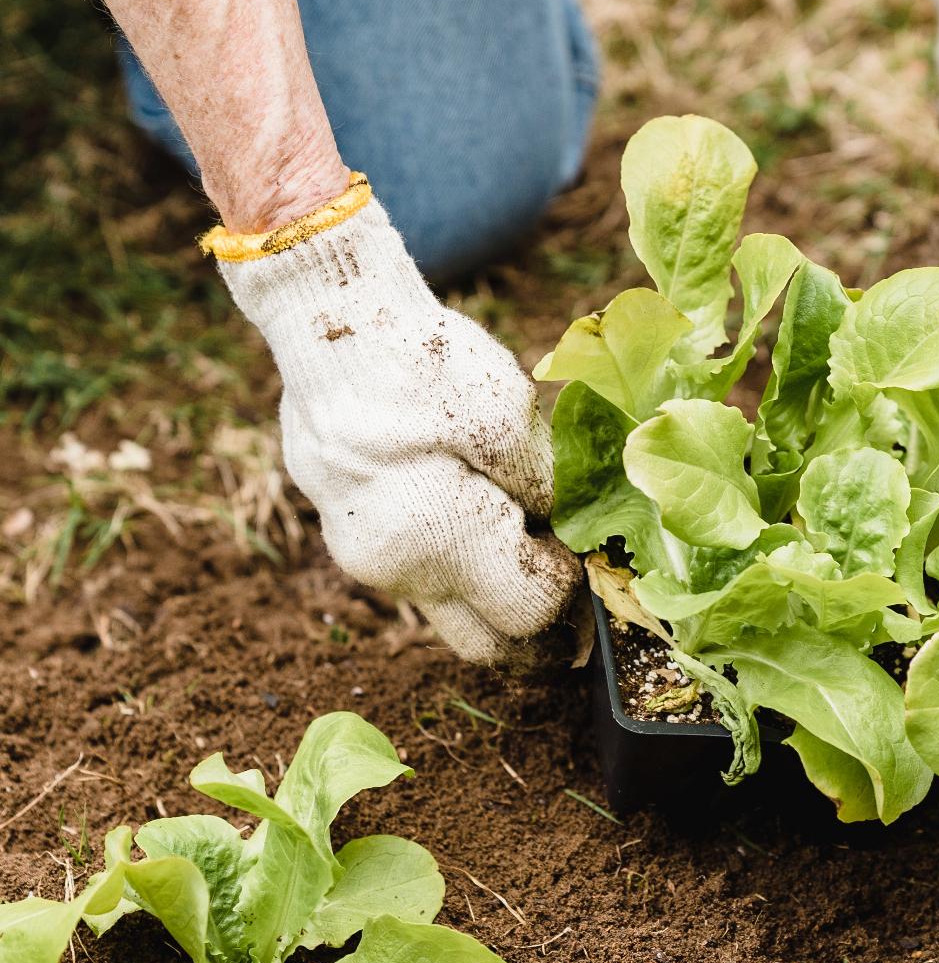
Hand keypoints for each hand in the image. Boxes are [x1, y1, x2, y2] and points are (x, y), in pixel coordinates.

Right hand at [207, 181, 578, 660]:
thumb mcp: (509, 415)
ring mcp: (365, 559)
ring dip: (493, 583)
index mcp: (438, 545)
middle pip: (486, 641)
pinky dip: (457, 556)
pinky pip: (419, 572)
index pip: (529, 613)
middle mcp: (396, 572)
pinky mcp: (350, 535)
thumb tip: (581, 531)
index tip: (586, 542)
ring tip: (523, 520)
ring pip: (451, 607)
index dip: (570, 587)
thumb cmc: (420, 361)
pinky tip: (475, 499)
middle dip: (534, 618)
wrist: (328, 321)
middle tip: (570, 568)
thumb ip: (551, 486)